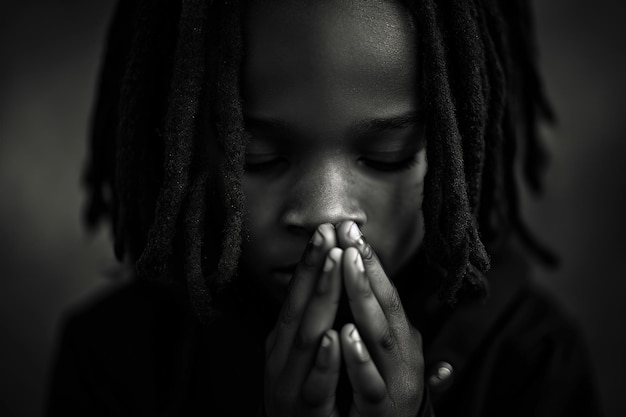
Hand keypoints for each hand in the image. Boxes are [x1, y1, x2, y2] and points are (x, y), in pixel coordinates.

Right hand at [264, 224, 342, 416]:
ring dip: (321, 299)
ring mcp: (290, 386)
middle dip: (315, 270)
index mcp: (282, 343)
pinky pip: (316, 385)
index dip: (309, 264)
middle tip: (329, 234)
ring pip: (306, 338)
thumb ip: (309, 324)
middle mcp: (281, 359)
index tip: (324, 230)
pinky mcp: (308, 413)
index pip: (296, 296)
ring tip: (334, 265)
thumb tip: (325, 282)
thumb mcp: (297, 355)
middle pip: (299, 308)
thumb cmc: (300, 394)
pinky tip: (334, 337)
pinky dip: (325, 360)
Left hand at [336, 221, 423, 416]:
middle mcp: (404, 356)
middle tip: (348, 234)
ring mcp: (395, 383)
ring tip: (347, 265)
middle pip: (385, 307)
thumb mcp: (389, 354)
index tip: (352, 230)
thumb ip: (385, 324)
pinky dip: (358, 359)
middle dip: (365, 269)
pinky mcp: (381, 412)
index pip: (388, 295)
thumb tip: (376, 278)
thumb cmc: (388, 393)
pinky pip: (369, 384)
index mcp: (402, 340)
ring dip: (363, 299)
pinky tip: (344, 335)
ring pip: (380, 338)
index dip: (371, 263)